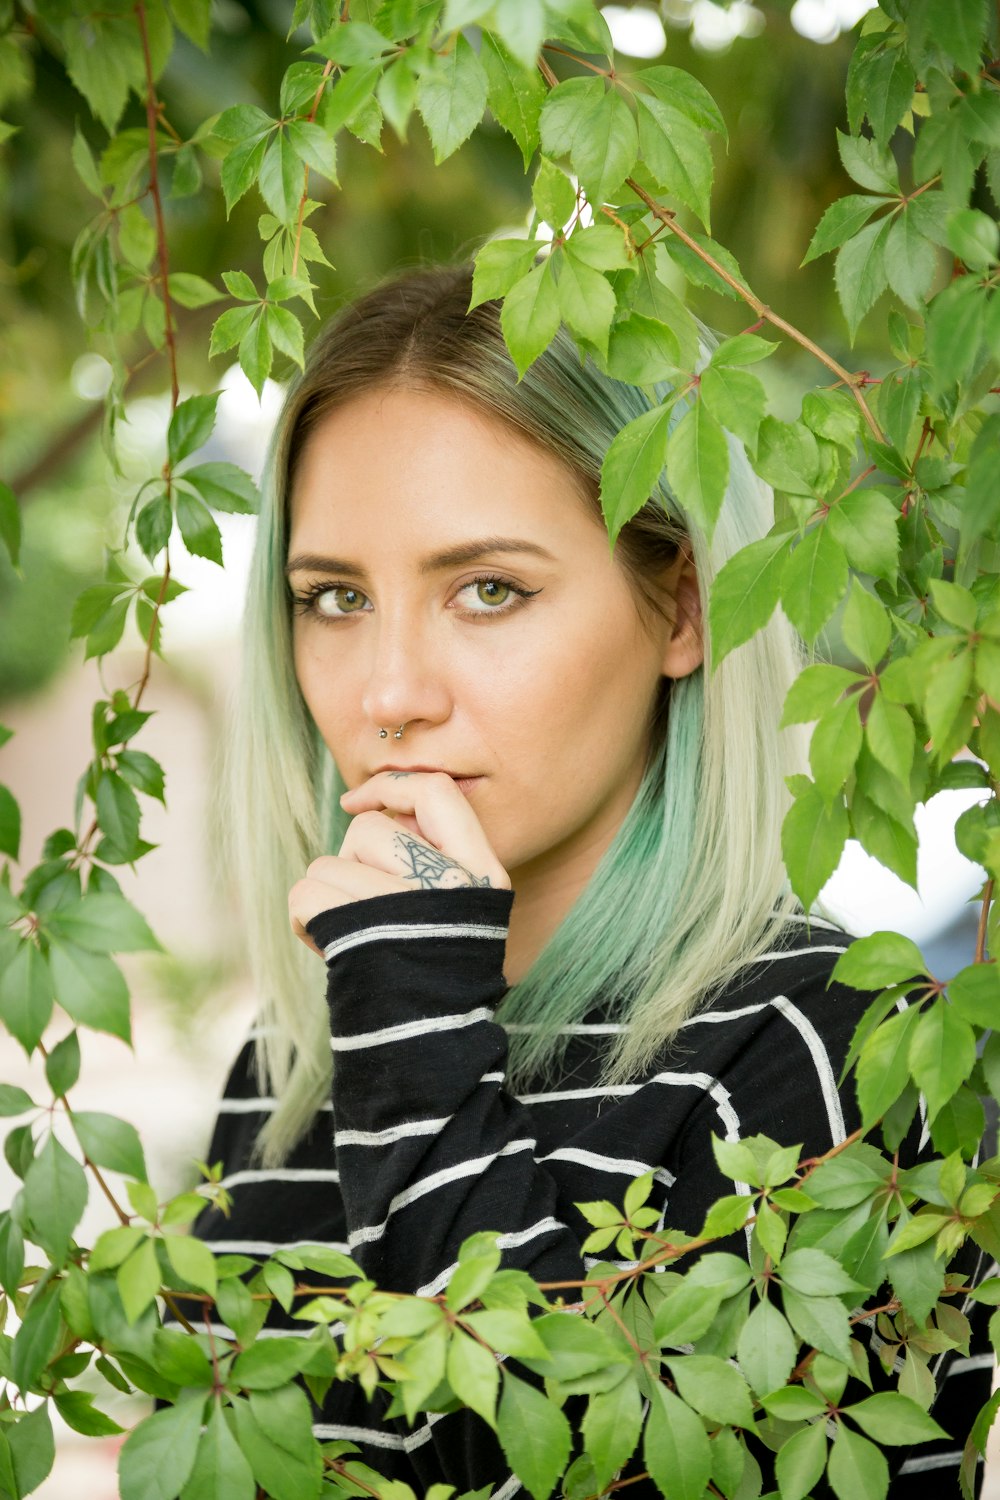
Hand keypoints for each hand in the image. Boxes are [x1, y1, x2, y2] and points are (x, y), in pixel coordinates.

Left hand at [288, 771, 510, 955]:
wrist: (422, 1052)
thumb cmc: (427, 974)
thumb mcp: (454, 911)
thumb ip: (430, 856)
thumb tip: (372, 805)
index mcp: (482, 873)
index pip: (436, 793)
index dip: (389, 787)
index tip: (354, 803)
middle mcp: (454, 886)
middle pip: (371, 830)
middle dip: (351, 866)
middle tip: (366, 911)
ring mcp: (407, 908)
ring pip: (329, 864)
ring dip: (326, 899)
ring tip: (351, 939)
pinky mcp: (360, 932)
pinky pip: (306, 893)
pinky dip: (305, 920)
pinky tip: (328, 948)